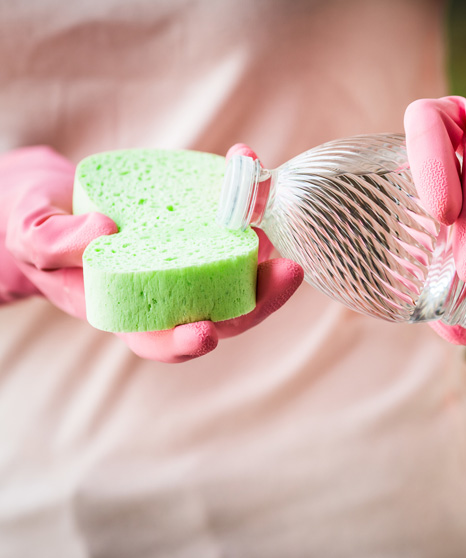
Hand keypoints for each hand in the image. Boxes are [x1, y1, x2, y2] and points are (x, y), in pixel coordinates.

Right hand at [2, 145, 302, 362]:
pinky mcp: (199, 230)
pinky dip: (242, 195)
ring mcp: (191, 261)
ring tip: (268, 203)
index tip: (203, 332)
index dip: (187, 343)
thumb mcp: (34, 241)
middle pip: (224, 311)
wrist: (53, 204)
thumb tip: (104, 230)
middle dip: (262, 298)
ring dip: (264, 241)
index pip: (164, 341)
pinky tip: (246, 163)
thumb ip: (57, 243)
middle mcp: (171, 293)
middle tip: (287, 273)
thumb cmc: (43, 236)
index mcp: (131, 313)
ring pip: (238, 266)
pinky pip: (228, 220)